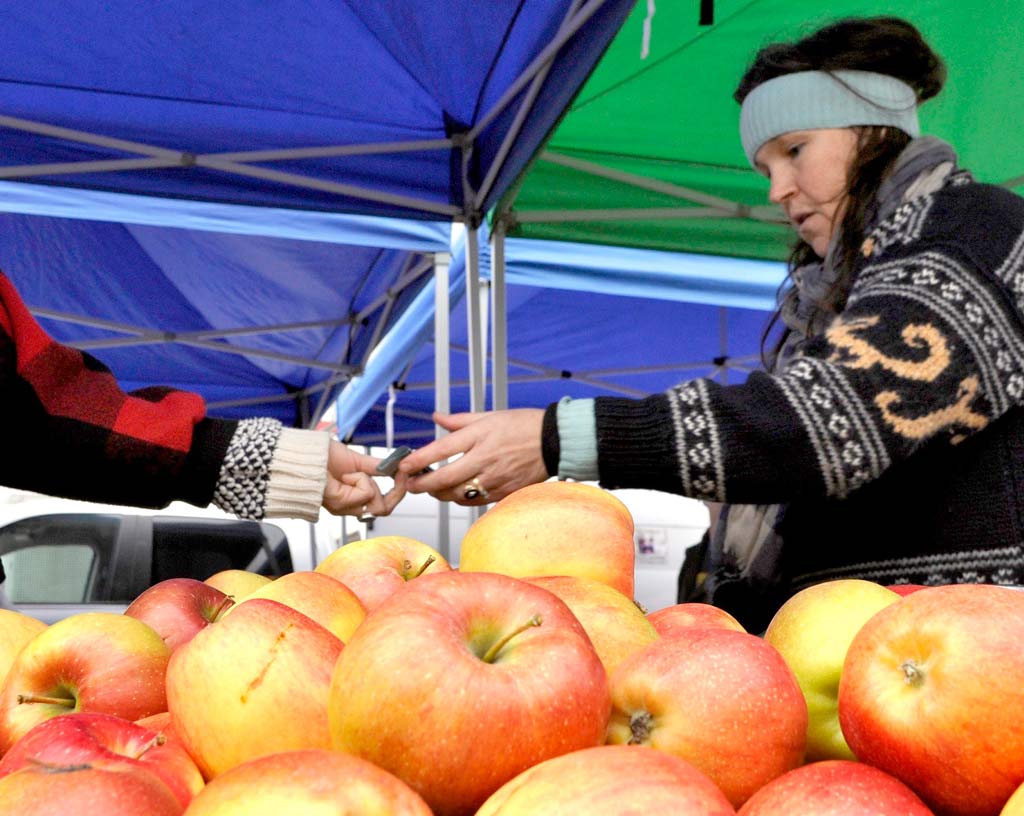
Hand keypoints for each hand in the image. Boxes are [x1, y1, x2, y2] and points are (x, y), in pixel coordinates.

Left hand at [322, 440, 406, 516]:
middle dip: (394, 491)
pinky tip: (345, 475)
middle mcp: (350, 506)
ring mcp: (345, 507)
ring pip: (377, 503)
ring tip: (353, 473)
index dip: (398, 490)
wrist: (303, 455)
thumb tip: (398, 466)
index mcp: (355, 496)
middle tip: (394, 473)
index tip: (404, 472)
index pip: (385, 504)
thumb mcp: (358, 460)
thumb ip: (378, 467)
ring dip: (370, 483)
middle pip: (385, 510)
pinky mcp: (341, 504)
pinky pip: (366, 493)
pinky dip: (360, 479)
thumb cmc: (321, 456)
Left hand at [399, 409, 547, 504]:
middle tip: (411, 483)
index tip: (404, 465)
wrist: (554, 442)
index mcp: (479, 436)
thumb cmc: (524, 426)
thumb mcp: (489, 416)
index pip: (440, 450)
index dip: (418, 460)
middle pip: (444, 479)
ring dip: (439, 493)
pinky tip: (456, 491)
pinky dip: (460, 498)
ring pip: (456, 495)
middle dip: (421, 484)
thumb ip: (459, 420)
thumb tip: (436, 418)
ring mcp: (493, 479)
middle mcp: (484, 459)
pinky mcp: (502, 492)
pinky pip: (474, 501)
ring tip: (432, 487)